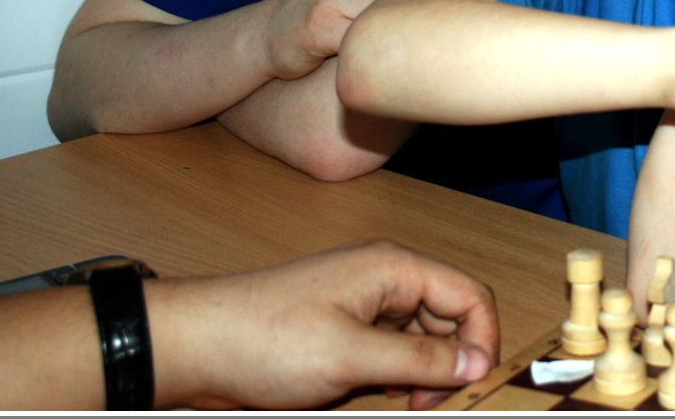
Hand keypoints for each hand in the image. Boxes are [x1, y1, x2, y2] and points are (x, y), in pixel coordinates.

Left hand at [153, 240, 497, 409]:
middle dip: (449, 364)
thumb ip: (420, 358)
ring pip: (423, 340)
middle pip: (450, 319)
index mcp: (394, 269)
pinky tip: (375, 395)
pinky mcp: (346, 331)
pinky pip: (392, 352)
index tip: (470, 386)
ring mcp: (365, 306)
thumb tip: (475, 363)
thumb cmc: (261, 338)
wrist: (193, 348)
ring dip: (421, 375)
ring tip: (398, 402)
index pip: (469, 296)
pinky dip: (395, 377)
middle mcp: (386, 281)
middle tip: (426, 405)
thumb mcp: (350, 355)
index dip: (480, 341)